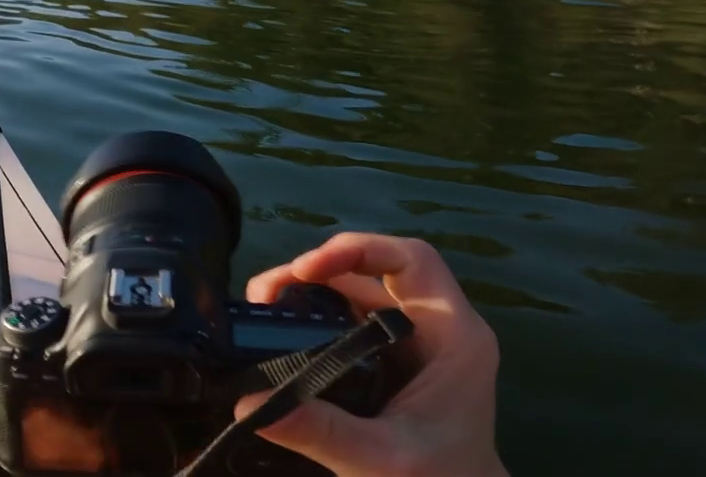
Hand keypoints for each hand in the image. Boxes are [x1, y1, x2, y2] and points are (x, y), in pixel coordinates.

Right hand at [239, 234, 505, 476]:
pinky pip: (355, 323)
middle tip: (266, 294)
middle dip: (319, 273)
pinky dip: (319, 319)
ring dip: (314, 293)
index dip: (359, 250)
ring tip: (264, 306)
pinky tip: (285, 331)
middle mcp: (439, 329)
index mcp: (455, 336)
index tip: (307, 270)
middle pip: (377, 273)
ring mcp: (417, 345)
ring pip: (363, 294)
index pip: (411, 261)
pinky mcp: (395, 363)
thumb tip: (249, 404)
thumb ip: (320, 431)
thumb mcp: (380, 460)